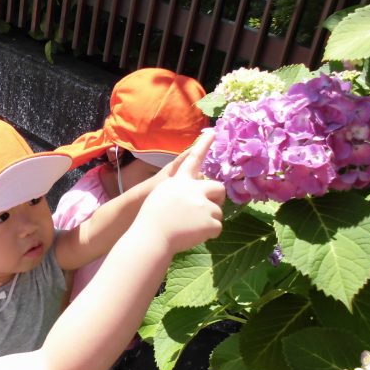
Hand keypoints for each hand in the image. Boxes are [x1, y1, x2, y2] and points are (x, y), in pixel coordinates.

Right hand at [138, 131, 224, 253]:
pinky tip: (193, 235)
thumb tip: (194, 190)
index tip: (212, 132)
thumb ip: (178, 190)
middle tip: (206, 209)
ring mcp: (204, 205)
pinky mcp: (210, 221)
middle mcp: (194, 189)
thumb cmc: (151, 220)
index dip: (203, 145)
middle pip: (218, 187)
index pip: (192, 159)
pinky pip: (217, 228)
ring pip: (218, 212)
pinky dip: (208, 234)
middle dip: (216, 198)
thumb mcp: (161, 196)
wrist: (151, 238)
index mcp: (180, 182)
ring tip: (189, 228)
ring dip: (208, 221)